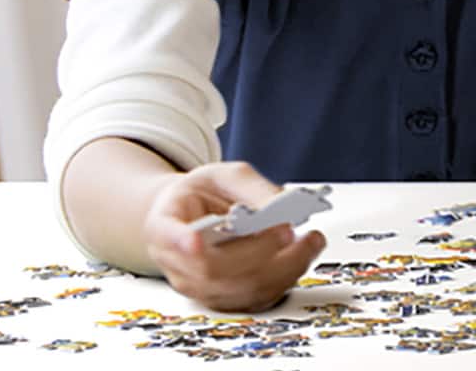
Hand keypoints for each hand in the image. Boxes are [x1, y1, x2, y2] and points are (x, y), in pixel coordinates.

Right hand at [141, 162, 326, 311]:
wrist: (194, 215)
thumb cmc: (204, 194)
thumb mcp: (224, 176)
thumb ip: (251, 187)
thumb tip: (282, 204)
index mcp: (164, 225)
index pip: (167, 236)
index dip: (180, 241)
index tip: (194, 240)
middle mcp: (177, 263)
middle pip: (214, 269)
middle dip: (258, 250)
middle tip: (289, 229)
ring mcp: (199, 287)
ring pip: (240, 290)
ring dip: (283, 267)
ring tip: (311, 241)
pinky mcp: (225, 299)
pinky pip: (256, 299)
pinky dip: (286, 279)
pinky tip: (303, 255)